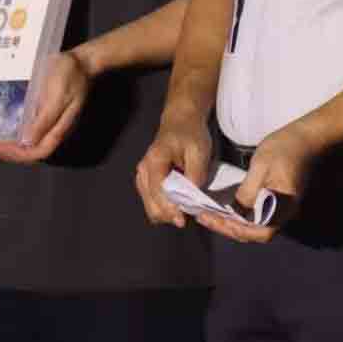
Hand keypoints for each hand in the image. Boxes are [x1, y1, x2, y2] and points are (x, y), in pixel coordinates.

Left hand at [0, 51, 87, 163]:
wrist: (82, 61)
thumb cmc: (70, 76)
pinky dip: (17, 133)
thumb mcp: (57, 96)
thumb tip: (27, 142)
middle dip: (12, 153)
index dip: (17, 155)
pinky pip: (31, 130)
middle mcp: (55, 129)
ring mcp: (52, 123)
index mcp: (59, 128)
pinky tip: (6, 127)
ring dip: (13, 146)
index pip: (38, 152)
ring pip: (32, 143)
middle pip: (33, 151)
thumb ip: (45, 120)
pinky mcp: (47, 114)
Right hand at [135, 107, 213, 228]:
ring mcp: (142, 178)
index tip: (184, 219)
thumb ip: (196, 174)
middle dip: (170, 214)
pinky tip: (179, 203)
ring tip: (186, 208)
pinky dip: (165, 208)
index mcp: (154, 161)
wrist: (181, 122)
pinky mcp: (146, 182)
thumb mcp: (199, 151)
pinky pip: (153, 203)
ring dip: (168, 213)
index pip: (159, 193)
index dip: (171, 209)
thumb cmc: (190, 133)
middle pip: (152, 206)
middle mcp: (143, 171)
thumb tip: (193, 198)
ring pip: (151, 208)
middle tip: (189, 214)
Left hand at [194, 120, 318, 244]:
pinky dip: (240, 214)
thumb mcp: (261, 166)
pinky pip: (257, 215)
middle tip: (205, 217)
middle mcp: (284, 212)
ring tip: (211, 214)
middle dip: (228, 227)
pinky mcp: (277, 201)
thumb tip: (234, 212)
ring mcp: (282, 208)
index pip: (260, 232)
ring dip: (232, 223)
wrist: (306, 137)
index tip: (214, 219)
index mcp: (283, 206)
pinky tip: (226, 207)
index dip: (236, 230)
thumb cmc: (285, 148)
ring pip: (255, 225)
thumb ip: (248, 191)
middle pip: (255, 232)